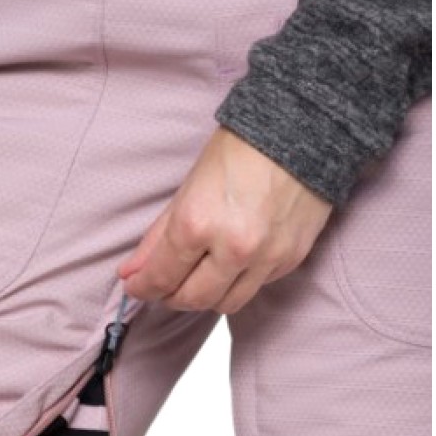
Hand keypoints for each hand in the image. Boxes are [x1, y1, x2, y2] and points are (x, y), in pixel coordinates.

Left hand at [117, 126, 334, 313]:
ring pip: (225, 304)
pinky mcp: (290, 260)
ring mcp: (265, 257)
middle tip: (163, 285)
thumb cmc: (241, 151)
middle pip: (191, 300)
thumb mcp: (187, 190)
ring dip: (205, 296)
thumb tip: (131, 272)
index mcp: (198, 224)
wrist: (305, 131)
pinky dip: (237, 283)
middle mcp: (233, 248)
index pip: (160, 278)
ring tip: (196, 278)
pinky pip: (255, 288)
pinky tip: (231, 263)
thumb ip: (157, 238)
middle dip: (170, 296)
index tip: (135, 286)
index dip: (142, 288)